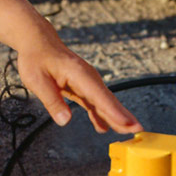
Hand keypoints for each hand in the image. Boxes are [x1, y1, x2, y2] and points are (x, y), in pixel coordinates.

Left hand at [15, 36, 140, 133]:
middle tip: (137, 129)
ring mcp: (87, 82)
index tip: (126, 123)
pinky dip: (101, 114)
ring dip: (116, 117)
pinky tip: (104, 127)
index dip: (114, 111)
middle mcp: (88, 78)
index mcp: (79, 74)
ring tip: (128, 132)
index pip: (100, 96)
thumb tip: (65, 121)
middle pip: (108, 100)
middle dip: (123, 115)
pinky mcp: (83, 87)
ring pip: (104, 102)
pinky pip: (95, 103)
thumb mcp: (37, 80)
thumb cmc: (37, 58)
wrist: (39, 43)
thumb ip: (52, 101)